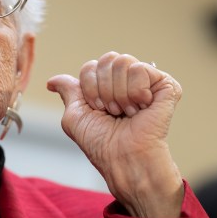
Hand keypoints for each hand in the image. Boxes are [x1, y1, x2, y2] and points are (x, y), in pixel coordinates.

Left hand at [47, 52, 184, 217]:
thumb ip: (68, 92)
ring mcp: (148, 81)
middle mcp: (128, 80)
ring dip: (119, 94)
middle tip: (113, 112)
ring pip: (123, 62)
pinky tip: (141, 109)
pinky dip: (135, 92)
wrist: (123, 157)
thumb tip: (51, 82)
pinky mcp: (165, 85)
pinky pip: (141, 69)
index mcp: (108, 85)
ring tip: (127, 113)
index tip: (98, 110)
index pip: (90, 67)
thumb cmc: (101, 143)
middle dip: (103, 89)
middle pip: (107, 59)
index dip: (89, 89)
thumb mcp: (75, 116)